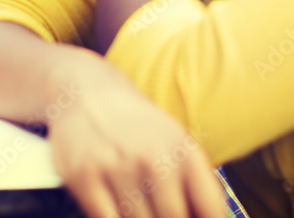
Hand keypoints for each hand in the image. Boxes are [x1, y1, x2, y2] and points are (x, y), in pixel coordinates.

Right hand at [49, 57, 224, 217]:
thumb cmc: (132, 123)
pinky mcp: (83, 175)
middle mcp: (154, 157)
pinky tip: (110, 204)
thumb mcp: (173, 141)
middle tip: (156, 208)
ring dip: (135, 217)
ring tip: (131, 200)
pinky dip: (110, 217)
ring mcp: (117, 167)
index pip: (211, 210)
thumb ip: (193, 183)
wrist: (83, 88)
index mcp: (184, 151)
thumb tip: (202, 217)